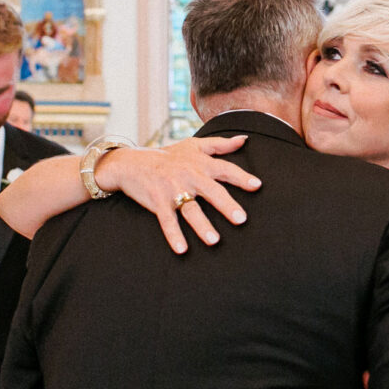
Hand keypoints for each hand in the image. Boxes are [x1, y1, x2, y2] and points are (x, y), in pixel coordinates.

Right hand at [100, 135, 261, 253]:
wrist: (130, 162)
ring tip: (214, 241)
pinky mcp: (157, 201)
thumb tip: (244, 139)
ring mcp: (172, 189)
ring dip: (202, 225)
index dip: (241, 177)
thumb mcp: (193, 145)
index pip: (225, 169)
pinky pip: (167, 220)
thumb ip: (220, 144)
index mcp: (200, 163)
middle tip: (241, 219)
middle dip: (226, 205)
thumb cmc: (168, 156)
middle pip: (211, 191)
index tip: (257, 186)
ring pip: (190, 209)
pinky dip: (173, 235)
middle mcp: (189, 175)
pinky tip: (181, 249)